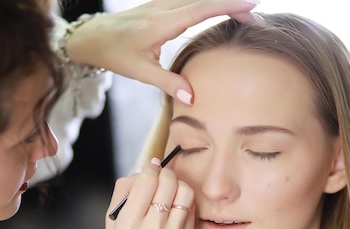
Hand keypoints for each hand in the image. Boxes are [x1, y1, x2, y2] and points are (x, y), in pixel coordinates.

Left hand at [64, 0, 258, 104]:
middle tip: (257, 14)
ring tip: (244, 13)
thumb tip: (192, 97)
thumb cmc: (114, 53)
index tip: (251, 6)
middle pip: (205, 0)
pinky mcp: (160, 5)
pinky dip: (207, 3)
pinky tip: (218, 7)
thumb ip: (167, 83)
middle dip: (232, 4)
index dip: (227, 6)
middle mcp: (163, 8)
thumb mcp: (139, 72)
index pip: (201, 9)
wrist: (92, 35)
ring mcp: (161, 3)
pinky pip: (189, 0)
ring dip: (221, 3)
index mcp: (160, 23)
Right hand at [102, 157, 194, 228]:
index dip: (150, 168)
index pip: (146, 182)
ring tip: (170, 190)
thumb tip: (141, 172)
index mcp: (128, 225)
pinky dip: (183, 202)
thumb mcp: (111, 227)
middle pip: (168, 183)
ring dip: (178, 185)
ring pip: (185, 192)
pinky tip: (175, 207)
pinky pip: (190, 209)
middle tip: (160, 177)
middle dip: (164, 174)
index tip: (150, 166)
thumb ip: (122, 195)